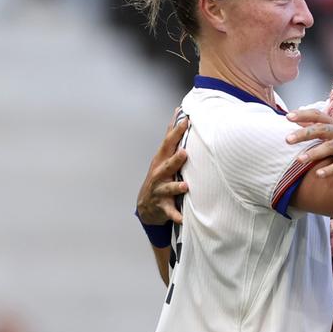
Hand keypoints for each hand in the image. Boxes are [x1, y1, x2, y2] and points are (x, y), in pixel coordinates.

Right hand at [136, 110, 189, 224]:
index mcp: (161, 161)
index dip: (176, 132)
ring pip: (167, 189)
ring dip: (175, 187)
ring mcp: (159, 191)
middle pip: (167, 165)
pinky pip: (170, 213)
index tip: (186, 120)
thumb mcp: (164, 156)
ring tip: (185, 186)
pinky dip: (176, 216)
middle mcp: (159, 175)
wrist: (146, 205)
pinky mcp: (163, 207)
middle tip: (184, 153)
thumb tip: (178, 112)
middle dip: (175, 159)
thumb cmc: (160, 176)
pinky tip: (183, 218)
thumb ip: (172, 136)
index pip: (168, 144)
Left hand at [286, 109, 332, 180]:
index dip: (304, 114)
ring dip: (314, 153)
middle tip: (287, 139)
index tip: (287, 116)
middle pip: (322, 129)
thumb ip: (319, 129)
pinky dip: (330, 169)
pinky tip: (319, 175)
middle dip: (304, 133)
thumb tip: (297, 121)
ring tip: (299, 160)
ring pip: (331, 147)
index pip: (319, 115)